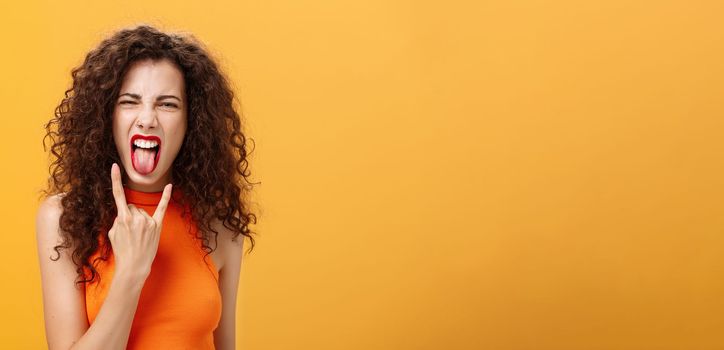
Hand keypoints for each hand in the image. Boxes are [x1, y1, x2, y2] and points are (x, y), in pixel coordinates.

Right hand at [107, 163, 171, 279]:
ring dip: (138, 220)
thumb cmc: (122, 250)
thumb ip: (118, 219)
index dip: (115, 179)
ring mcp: (148, 221)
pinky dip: (166, 196)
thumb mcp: (112, 234)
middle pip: (131, 206)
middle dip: (128, 216)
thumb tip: (124, 212)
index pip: (118, 195)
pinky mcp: (157, 225)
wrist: (134, 266)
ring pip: (141, 211)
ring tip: (137, 236)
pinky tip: (170, 186)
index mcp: (123, 218)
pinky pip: (162, 207)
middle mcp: (137, 218)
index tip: (115, 166)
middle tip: (129, 233)